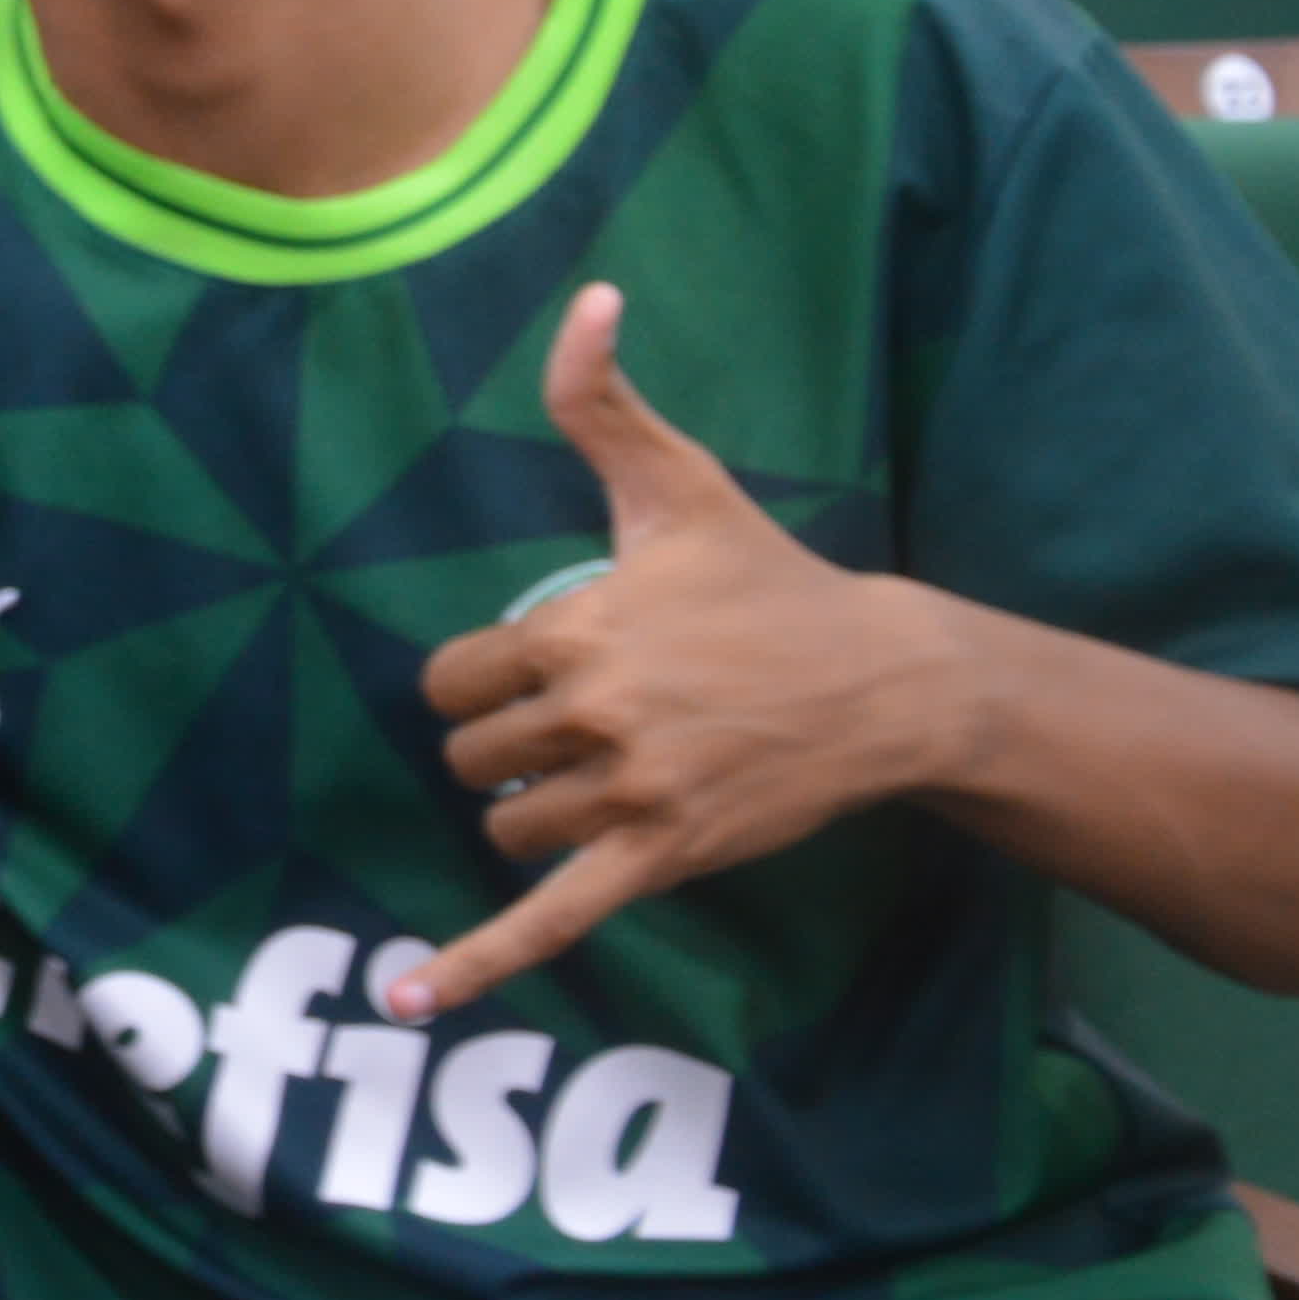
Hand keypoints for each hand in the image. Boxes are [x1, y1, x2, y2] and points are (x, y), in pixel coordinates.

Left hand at [401, 285, 969, 1019]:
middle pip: (470, 761)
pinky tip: (410, 1003)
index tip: (534, 676)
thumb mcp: (676, 481)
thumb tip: (586, 296)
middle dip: (503, 752)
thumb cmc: (768, 578)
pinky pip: (551, 922)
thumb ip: (601, 398)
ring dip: (528, 817)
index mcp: (580, 631)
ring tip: (593, 783)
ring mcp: (630, 797)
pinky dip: (476, 966)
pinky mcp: (662, 860)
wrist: (888, 680)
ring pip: (507, 830)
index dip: (481, 686)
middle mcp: (596, 718)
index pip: (454, 683)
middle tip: (571, 730)